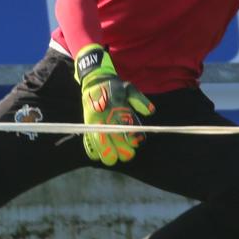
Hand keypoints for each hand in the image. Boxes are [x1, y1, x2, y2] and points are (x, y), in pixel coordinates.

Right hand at [74, 44, 153, 165]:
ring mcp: (94, 123)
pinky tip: (102, 154)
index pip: (126, 128)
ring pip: (102, 146)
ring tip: (115, 157)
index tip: (137, 142)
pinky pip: (89, 144)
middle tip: (128, 153)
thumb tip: (151, 112)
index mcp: (116, 108)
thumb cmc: (115, 87)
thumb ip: (140, 101)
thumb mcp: (129, 88)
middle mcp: (105, 117)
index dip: (133, 138)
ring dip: (109, 154)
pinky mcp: (87, 126)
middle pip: (114, 142)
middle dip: (123, 150)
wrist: (95, 81)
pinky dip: (95, 151)